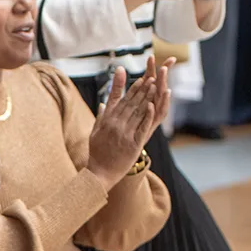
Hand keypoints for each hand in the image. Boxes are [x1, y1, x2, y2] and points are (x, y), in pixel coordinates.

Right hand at [87, 58, 171, 188]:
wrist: (100, 172)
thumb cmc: (97, 153)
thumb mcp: (95, 132)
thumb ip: (100, 117)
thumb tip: (103, 104)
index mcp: (106, 121)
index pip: (120, 101)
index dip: (130, 89)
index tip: (138, 79)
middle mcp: (115, 125)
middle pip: (131, 103)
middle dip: (142, 90)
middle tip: (151, 78)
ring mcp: (124, 134)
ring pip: (137, 112)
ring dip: (147, 98)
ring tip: (155, 87)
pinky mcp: (132, 143)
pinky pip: (141, 126)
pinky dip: (147, 115)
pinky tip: (152, 105)